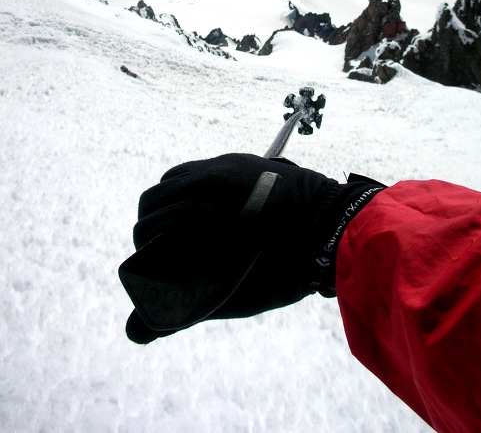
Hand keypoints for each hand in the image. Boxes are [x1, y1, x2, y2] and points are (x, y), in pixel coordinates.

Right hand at [119, 153, 383, 343]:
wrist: (334, 227)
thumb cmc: (287, 269)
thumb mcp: (235, 295)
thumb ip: (183, 310)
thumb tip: (135, 331)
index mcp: (199, 211)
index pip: (149, 227)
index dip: (145, 253)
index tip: (152, 271)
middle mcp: (206, 180)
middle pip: (153, 200)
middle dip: (151, 228)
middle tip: (164, 255)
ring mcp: (223, 166)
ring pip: (172, 180)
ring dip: (168, 204)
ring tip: (181, 230)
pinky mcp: (238, 160)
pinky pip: (198, 169)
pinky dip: (189, 188)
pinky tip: (204, 210)